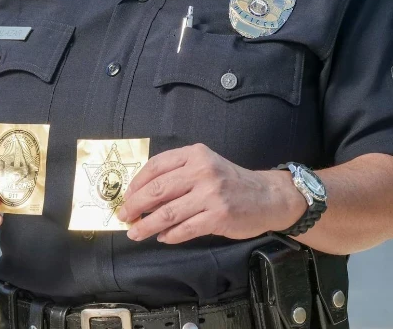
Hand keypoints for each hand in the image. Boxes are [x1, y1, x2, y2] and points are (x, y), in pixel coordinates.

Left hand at [116, 144, 306, 243]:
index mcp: (195, 154)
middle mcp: (202, 171)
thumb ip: (178, 174)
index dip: (137, 182)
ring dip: (147, 225)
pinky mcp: (219, 216)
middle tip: (124, 216)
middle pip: (158, 189)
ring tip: (135, 233)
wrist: (268, 196)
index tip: (127, 196)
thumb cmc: (230, 181)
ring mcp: (211, 194)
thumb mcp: (205, 166)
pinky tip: (162, 237)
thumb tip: (143, 195)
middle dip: (135, 205)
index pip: (156, 166)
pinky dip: (170, 235)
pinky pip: (186, 229)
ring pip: (168, 212)